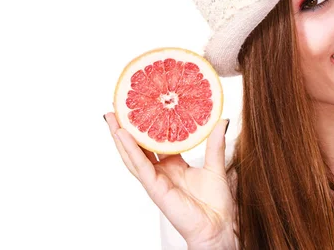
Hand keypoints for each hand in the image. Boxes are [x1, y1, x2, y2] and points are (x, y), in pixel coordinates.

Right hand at [104, 113, 235, 248]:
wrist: (217, 227)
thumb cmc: (216, 203)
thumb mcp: (216, 165)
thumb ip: (215, 143)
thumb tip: (222, 120)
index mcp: (174, 165)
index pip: (156, 141)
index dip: (148, 125)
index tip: (142, 107)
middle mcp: (161, 171)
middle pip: (139, 146)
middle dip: (127, 128)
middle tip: (117, 109)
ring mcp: (156, 180)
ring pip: (133, 155)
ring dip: (121, 137)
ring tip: (111, 118)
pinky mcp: (155, 188)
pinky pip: (140, 166)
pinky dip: (130, 150)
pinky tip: (122, 135)